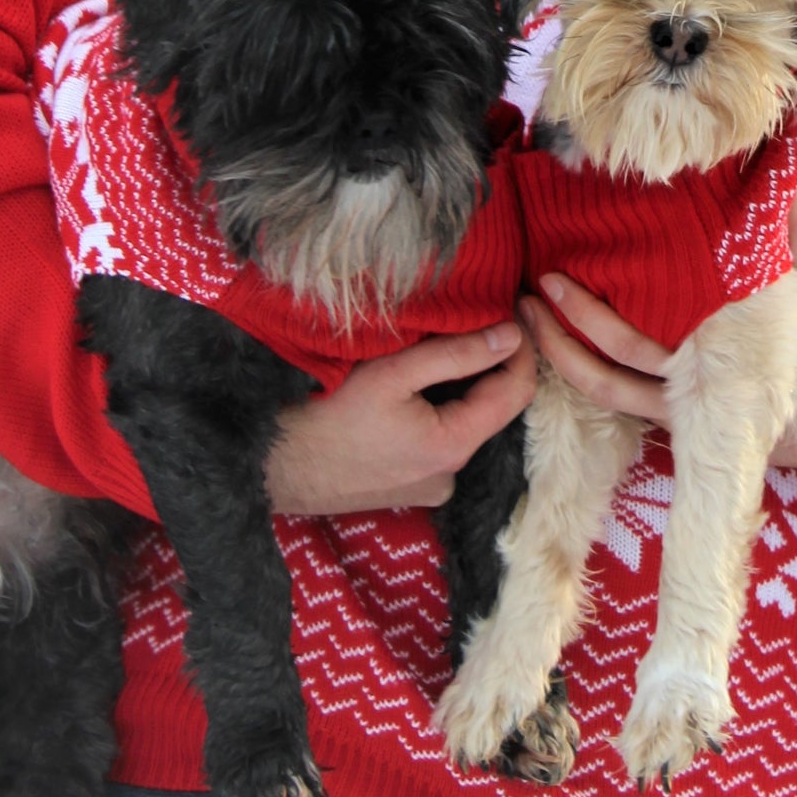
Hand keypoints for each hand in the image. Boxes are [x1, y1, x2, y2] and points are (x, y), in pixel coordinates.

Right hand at [264, 321, 536, 513]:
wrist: (271, 464)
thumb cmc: (327, 413)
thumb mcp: (393, 373)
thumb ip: (457, 354)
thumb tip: (511, 333)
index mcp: (452, 446)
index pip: (517, 392)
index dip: (524, 347)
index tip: (519, 308)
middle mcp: (449, 474)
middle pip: (492, 409)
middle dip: (492, 364)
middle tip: (483, 316)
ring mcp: (428, 487)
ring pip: (464, 424)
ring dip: (462, 387)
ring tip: (444, 346)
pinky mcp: (407, 488)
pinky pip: (439, 441)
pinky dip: (438, 411)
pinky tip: (414, 389)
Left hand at [518, 185, 796, 476]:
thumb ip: (793, 222)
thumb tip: (786, 155)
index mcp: (715, 362)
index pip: (638, 348)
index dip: (590, 320)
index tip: (557, 275)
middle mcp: (690, 395)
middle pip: (610, 369)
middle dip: (567, 330)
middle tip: (537, 284)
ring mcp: (684, 413)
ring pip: (609, 392)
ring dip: (565, 357)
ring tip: (534, 311)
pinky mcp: (685, 418)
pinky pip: (628, 399)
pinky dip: (594, 370)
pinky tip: (567, 336)